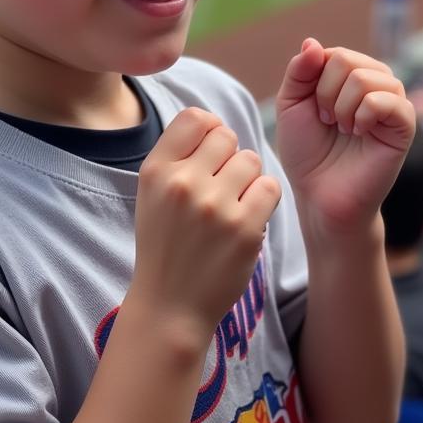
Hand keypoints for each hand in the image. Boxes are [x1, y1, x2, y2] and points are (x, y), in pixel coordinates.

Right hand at [131, 108, 281, 339]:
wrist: (170, 304)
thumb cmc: (165, 242)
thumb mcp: (152, 192)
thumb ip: (177, 154)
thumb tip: (215, 123)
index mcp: (155, 170)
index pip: (195, 117)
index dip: (208, 130)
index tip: (208, 153)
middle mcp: (183, 183)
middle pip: (227, 136)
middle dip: (228, 157)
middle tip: (219, 186)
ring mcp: (215, 206)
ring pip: (251, 160)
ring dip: (247, 178)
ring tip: (232, 203)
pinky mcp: (245, 229)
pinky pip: (270, 187)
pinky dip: (263, 199)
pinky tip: (248, 216)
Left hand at [274, 39, 414, 234]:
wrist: (320, 195)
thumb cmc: (307, 152)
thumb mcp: (291, 104)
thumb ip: (299, 71)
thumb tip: (313, 42)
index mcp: (349, 76)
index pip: (331, 53)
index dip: (312, 80)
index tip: (312, 109)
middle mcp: (375, 84)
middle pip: (346, 59)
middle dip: (324, 93)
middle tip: (327, 121)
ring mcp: (392, 103)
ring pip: (366, 77)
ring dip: (341, 106)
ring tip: (343, 129)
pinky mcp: (404, 126)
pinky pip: (388, 100)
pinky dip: (363, 114)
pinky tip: (359, 132)